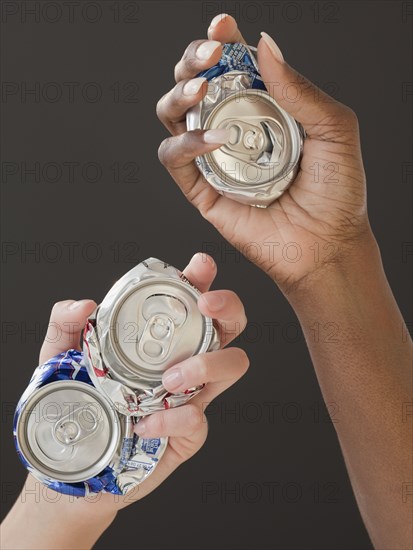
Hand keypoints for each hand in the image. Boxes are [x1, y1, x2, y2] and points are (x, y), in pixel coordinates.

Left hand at [36, 253, 247, 515]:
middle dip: (228, 307)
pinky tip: (144, 422)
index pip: (191, 298)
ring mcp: (192, 394)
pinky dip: (173, 418)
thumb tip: (83, 305)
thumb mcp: (60, 355)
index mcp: (161, 335)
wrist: (76, 460)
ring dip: (208, 363)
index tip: (199, 266)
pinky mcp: (188, 432)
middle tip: (205, 306)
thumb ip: (65, 323)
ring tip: (169, 379)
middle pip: (231, 324)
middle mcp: (185, 358)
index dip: (203, 277)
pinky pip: (199, 419)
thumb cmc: (78, 399)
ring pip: (232, 365)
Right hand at [157, 14, 370, 292]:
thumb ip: (299, 89)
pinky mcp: (203, 190)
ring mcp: (215, 159)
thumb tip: (265, 47)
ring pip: (174, 115)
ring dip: (179, 95)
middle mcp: (235, 130)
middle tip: (208, 55)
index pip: (233, 68)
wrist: (326, 246)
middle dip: (192, 61)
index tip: (222, 28)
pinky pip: (176, 160)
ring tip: (200, 89)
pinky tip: (212, 139)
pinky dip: (185, 144)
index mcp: (264, 111)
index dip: (221, 43)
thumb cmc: (337, 194)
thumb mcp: (334, 130)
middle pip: (195, 84)